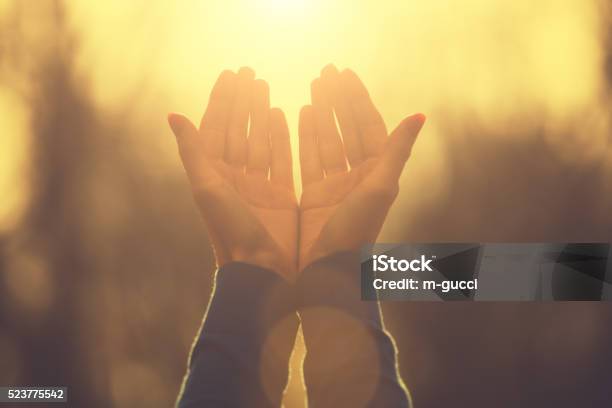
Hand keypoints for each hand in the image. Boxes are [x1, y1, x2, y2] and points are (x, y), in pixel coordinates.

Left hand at [168, 68, 297, 278]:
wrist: (261, 269)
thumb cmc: (230, 231)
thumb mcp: (207, 188)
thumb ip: (193, 151)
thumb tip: (173, 115)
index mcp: (213, 174)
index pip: (216, 127)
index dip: (222, 99)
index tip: (231, 73)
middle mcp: (233, 177)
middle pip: (238, 129)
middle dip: (242, 100)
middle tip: (250, 72)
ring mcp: (258, 185)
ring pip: (259, 139)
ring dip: (260, 112)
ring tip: (265, 86)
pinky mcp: (280, 195)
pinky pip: (280, 158)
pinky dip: (280, 136)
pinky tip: (280, 115)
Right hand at [298, 65, 424, 269]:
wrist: (327, 272)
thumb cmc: (357, 231)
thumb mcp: (380, 188)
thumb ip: (397, 150)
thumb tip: (420, 116)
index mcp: (378, 173)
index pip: (368, 126)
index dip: (357, 99)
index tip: (344, 73)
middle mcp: (359, 176)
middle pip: (348, 129)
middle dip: (338, 100)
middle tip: (326, 71)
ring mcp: (335, 185)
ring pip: (328, 140)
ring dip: (322, 113)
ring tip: (314, 86)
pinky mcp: (313, 195)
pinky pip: (309, 158)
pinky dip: (305, 136)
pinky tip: (302, 114)